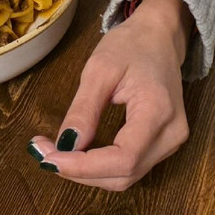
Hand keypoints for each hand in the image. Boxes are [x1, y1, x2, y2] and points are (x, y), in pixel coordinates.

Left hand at [29, 0, 192, 191]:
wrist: (159, 37)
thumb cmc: (131, 45)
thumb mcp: (99, 70)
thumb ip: (83, 110)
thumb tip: (66, 146)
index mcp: (159, 111)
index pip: (122, 159)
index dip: (83, 166)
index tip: (48, 157)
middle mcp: (172, 134)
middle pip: (122, 175)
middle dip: (78, 171)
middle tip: (43, 153)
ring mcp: (171, 143)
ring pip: (124, 177)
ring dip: (86, 172)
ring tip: (55, 152)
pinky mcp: (162, 145)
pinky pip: (128, 168)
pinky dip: (98, 167)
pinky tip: (76, 154)